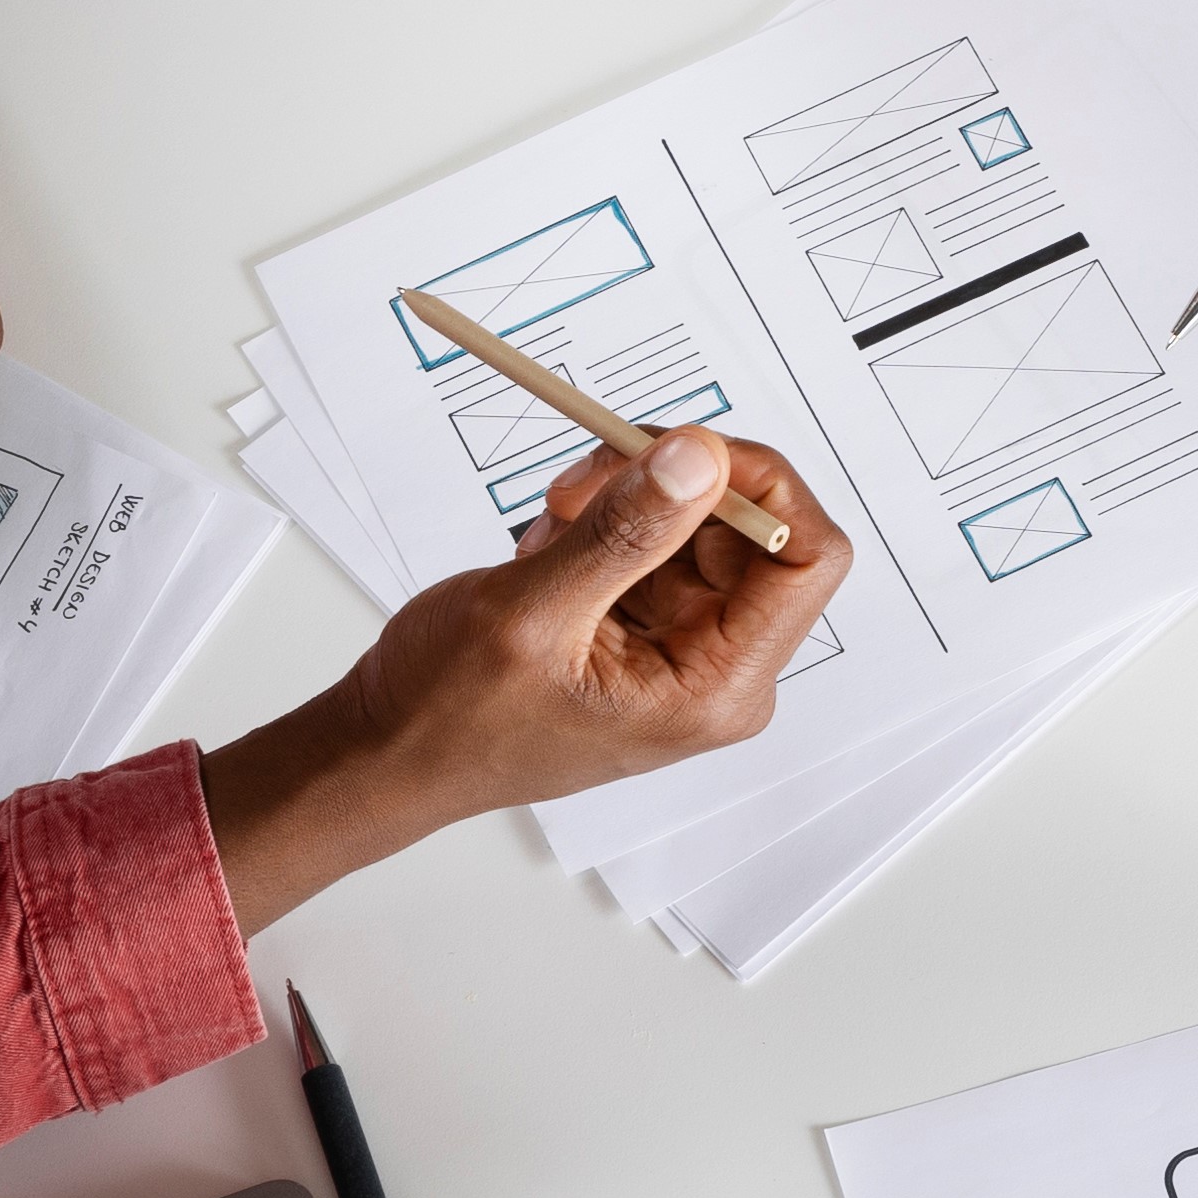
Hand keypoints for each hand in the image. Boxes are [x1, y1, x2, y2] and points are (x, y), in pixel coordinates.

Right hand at [198, 428, 850, 932]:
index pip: (806, 560)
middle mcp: (715, 668)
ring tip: (553, 530)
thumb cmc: (450, 717)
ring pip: (695, 521)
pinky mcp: (644, 623)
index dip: (762, 485)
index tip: (686, 448)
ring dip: (625, 502)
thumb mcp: (534, 614)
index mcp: (715, 688)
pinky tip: (547, 553)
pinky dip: (602, 522)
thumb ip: (624, 532)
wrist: (390, 748)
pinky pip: (653, 538)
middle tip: (589, 480)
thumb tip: (702, 458)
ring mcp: (681, 644)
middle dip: (672, 486)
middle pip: (749, 529)